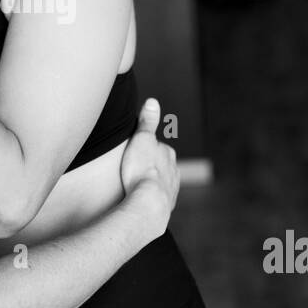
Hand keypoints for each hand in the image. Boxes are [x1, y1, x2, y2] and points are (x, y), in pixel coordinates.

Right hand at [118, 98, 178, 237]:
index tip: (133, 152)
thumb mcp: (141, 139)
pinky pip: (158, 198)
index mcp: (168, 153)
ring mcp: (172, 189)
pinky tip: (141, 199)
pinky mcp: (167, 205)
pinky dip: (151, 197)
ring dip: (151, 182)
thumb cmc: (142, 171)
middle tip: (133, 168)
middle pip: (161, 164)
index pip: (156, 146)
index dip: (144, 148)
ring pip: (161, 181)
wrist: (148, 204)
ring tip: (136, 185)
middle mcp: (174, 170)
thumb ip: (147, 122)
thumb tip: (152, 102)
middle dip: (150, 165)